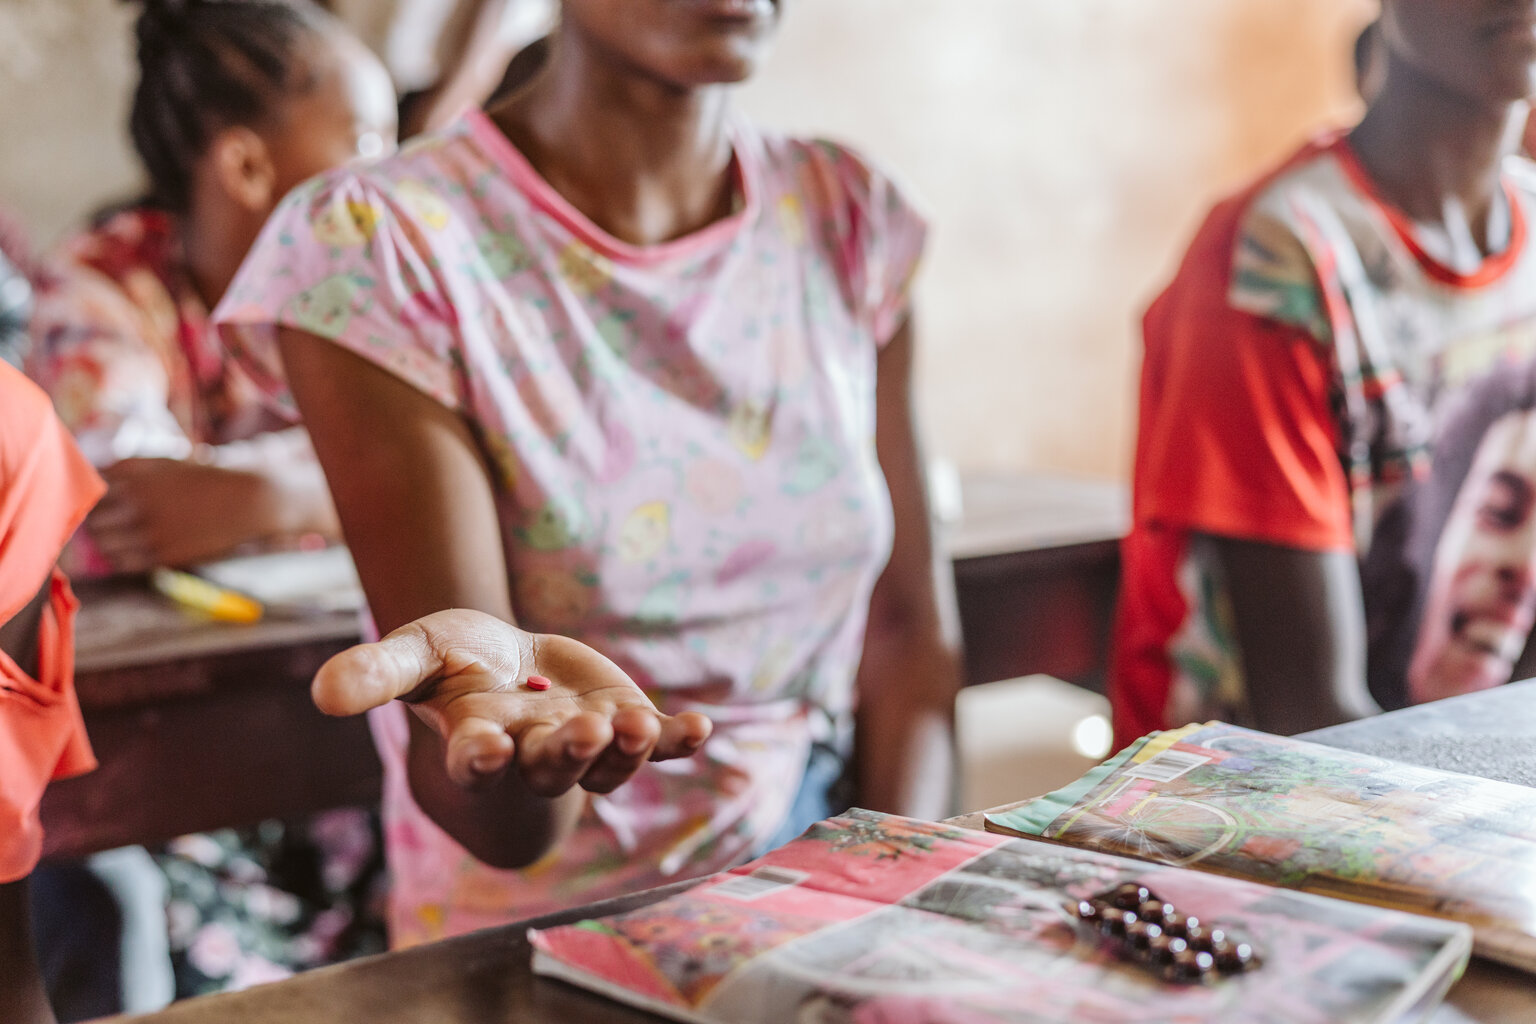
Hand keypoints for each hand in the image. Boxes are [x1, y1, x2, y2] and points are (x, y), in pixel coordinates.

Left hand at [86, 457, 278, 572]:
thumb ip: (128, 466)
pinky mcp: (165, 554)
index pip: (89, 490)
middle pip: (92, 519)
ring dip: (103, 542)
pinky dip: (119, 559)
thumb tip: (94, 475)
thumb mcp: (166, 462)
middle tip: (102, 524)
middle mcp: (140, 502)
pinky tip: (130, 551)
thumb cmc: (204, 479)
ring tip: (115, 539)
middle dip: (94, 521)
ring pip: (103, 544)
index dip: (88, 497)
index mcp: (137, 476)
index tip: (96, 502)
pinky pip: (123, 563)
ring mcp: (152, 530)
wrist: (247, 501)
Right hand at [311, 609, 712, 796]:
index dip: (483, 759)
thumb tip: (319, 694)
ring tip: (638, 725)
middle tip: (583, 732)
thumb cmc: (455, 668)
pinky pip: (659, 745)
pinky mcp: (626, 726)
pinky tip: (701, 727)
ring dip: (626, 750)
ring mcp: (586, 746)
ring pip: (608, 764)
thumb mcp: (413, 658)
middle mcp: (535, 756)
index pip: (479, 763)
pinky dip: (679, 739)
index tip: (487, 748)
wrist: (510, 669)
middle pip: (552, 766)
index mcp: (480, 745)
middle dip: (567, 753)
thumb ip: (374, 675)